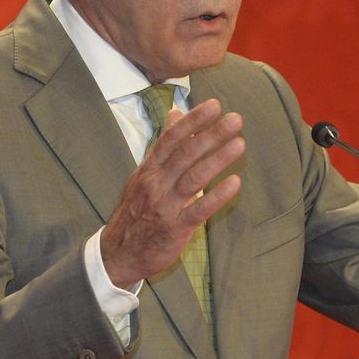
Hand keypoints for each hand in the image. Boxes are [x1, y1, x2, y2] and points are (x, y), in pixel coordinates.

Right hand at [101, 98, 243, 287]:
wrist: (119, 253)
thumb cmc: (136, 210)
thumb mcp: (144, 174)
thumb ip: (164, 145)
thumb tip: (176, 113)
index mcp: (149, 169)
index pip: (171, 138)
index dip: (193, 120)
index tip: (214, 105)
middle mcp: (156, 184)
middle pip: (186, 154)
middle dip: (211, 134)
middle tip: (235, 119)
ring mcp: (166, 206)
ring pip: (194, 178)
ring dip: (218, 159)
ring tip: (240, 143)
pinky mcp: (176, 228)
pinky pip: (199, 209)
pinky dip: (217, 195)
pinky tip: (235, 183)